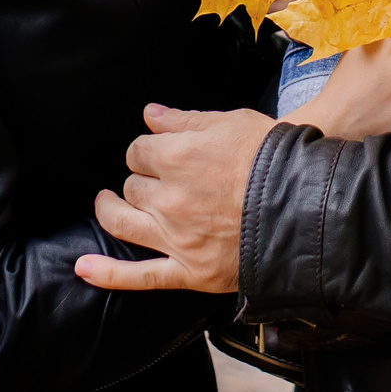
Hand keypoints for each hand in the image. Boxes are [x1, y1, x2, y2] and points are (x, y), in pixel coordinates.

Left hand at [76, 104, 273, 294]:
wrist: (307, 205)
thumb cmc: (273, 159)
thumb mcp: (232, 122)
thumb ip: (184, 120)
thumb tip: (150, 114)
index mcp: (177, 157)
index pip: (140, 150)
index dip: (149, 149)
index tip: (159, 150)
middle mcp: (168, 198)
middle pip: (132, 184)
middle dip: (141, 177)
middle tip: (158, 176)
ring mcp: (175, 237)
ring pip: (124, 222)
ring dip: (111, 210)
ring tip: (109, 203)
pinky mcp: (188, 270)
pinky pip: (140, 276)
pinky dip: (107, 274)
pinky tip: (83, 268)